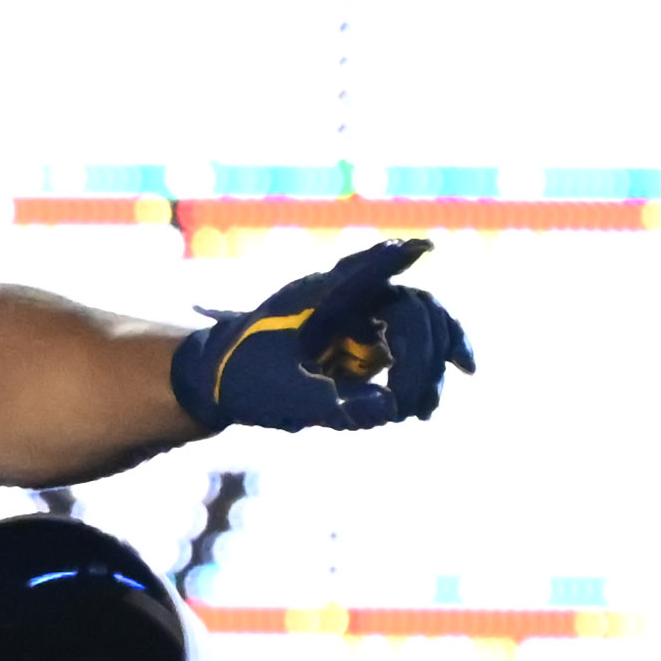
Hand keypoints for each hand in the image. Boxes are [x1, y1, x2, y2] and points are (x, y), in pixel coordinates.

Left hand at [171, 237, 474, 432]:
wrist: (226, 379)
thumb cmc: (244, 379)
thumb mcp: (279, 394)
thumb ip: (327, 401)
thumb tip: (387, 409)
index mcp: (320, 298)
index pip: (364, 272)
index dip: (392, 262)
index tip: (421, 249)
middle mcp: (350, 299)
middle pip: (413, 307)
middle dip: (426, 352)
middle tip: (416, 404)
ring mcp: (362, 318)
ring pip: (422, 323)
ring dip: (434, 362)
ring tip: (424, 411)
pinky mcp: (368, 341)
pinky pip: (413, 346)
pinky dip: (428, 369)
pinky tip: (424, 406)